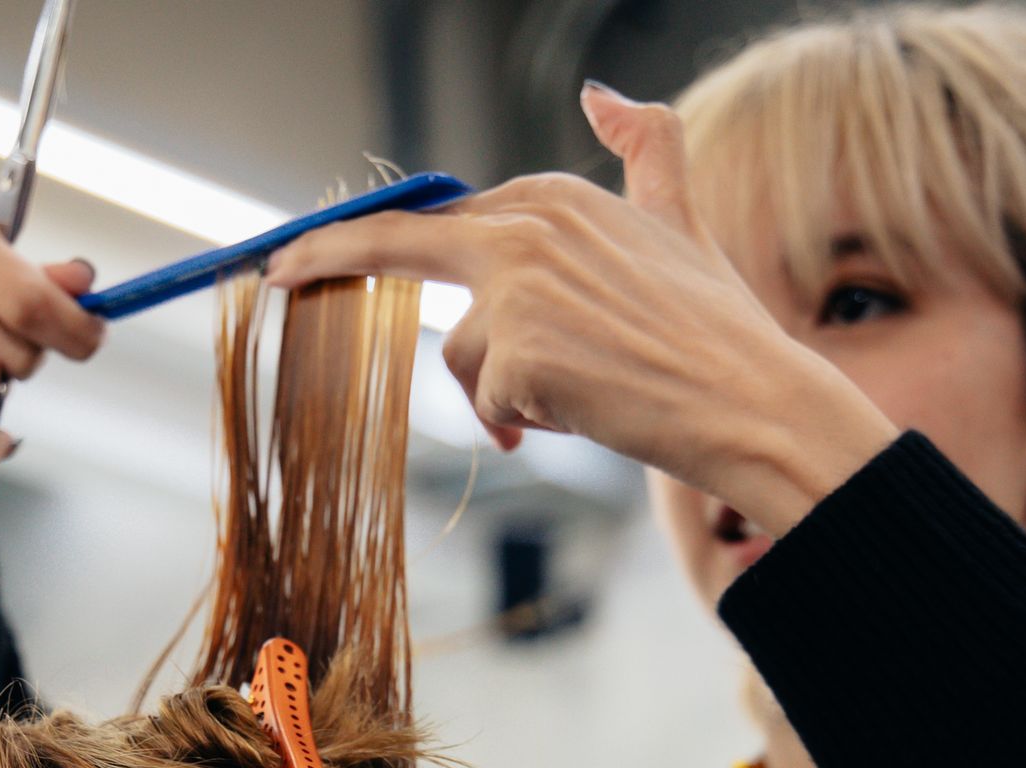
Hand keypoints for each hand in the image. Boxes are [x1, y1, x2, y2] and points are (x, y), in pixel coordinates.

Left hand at [263, 83, 897, 537]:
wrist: (755, 400)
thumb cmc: (717, 327)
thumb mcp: (682, 219)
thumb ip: (646, 149)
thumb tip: (601, 90)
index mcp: (552, 193)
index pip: (440, 216)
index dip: (375, 240)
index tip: (307, 252)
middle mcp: (527, 226)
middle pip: (400, 244)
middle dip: (326, 258)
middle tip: (270, 275)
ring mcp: (518, 289)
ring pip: (461, 355)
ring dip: (504, 391)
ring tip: (581, 397)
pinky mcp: (517, 353)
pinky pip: (488, 400)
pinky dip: (526, 420)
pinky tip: (582, 415)